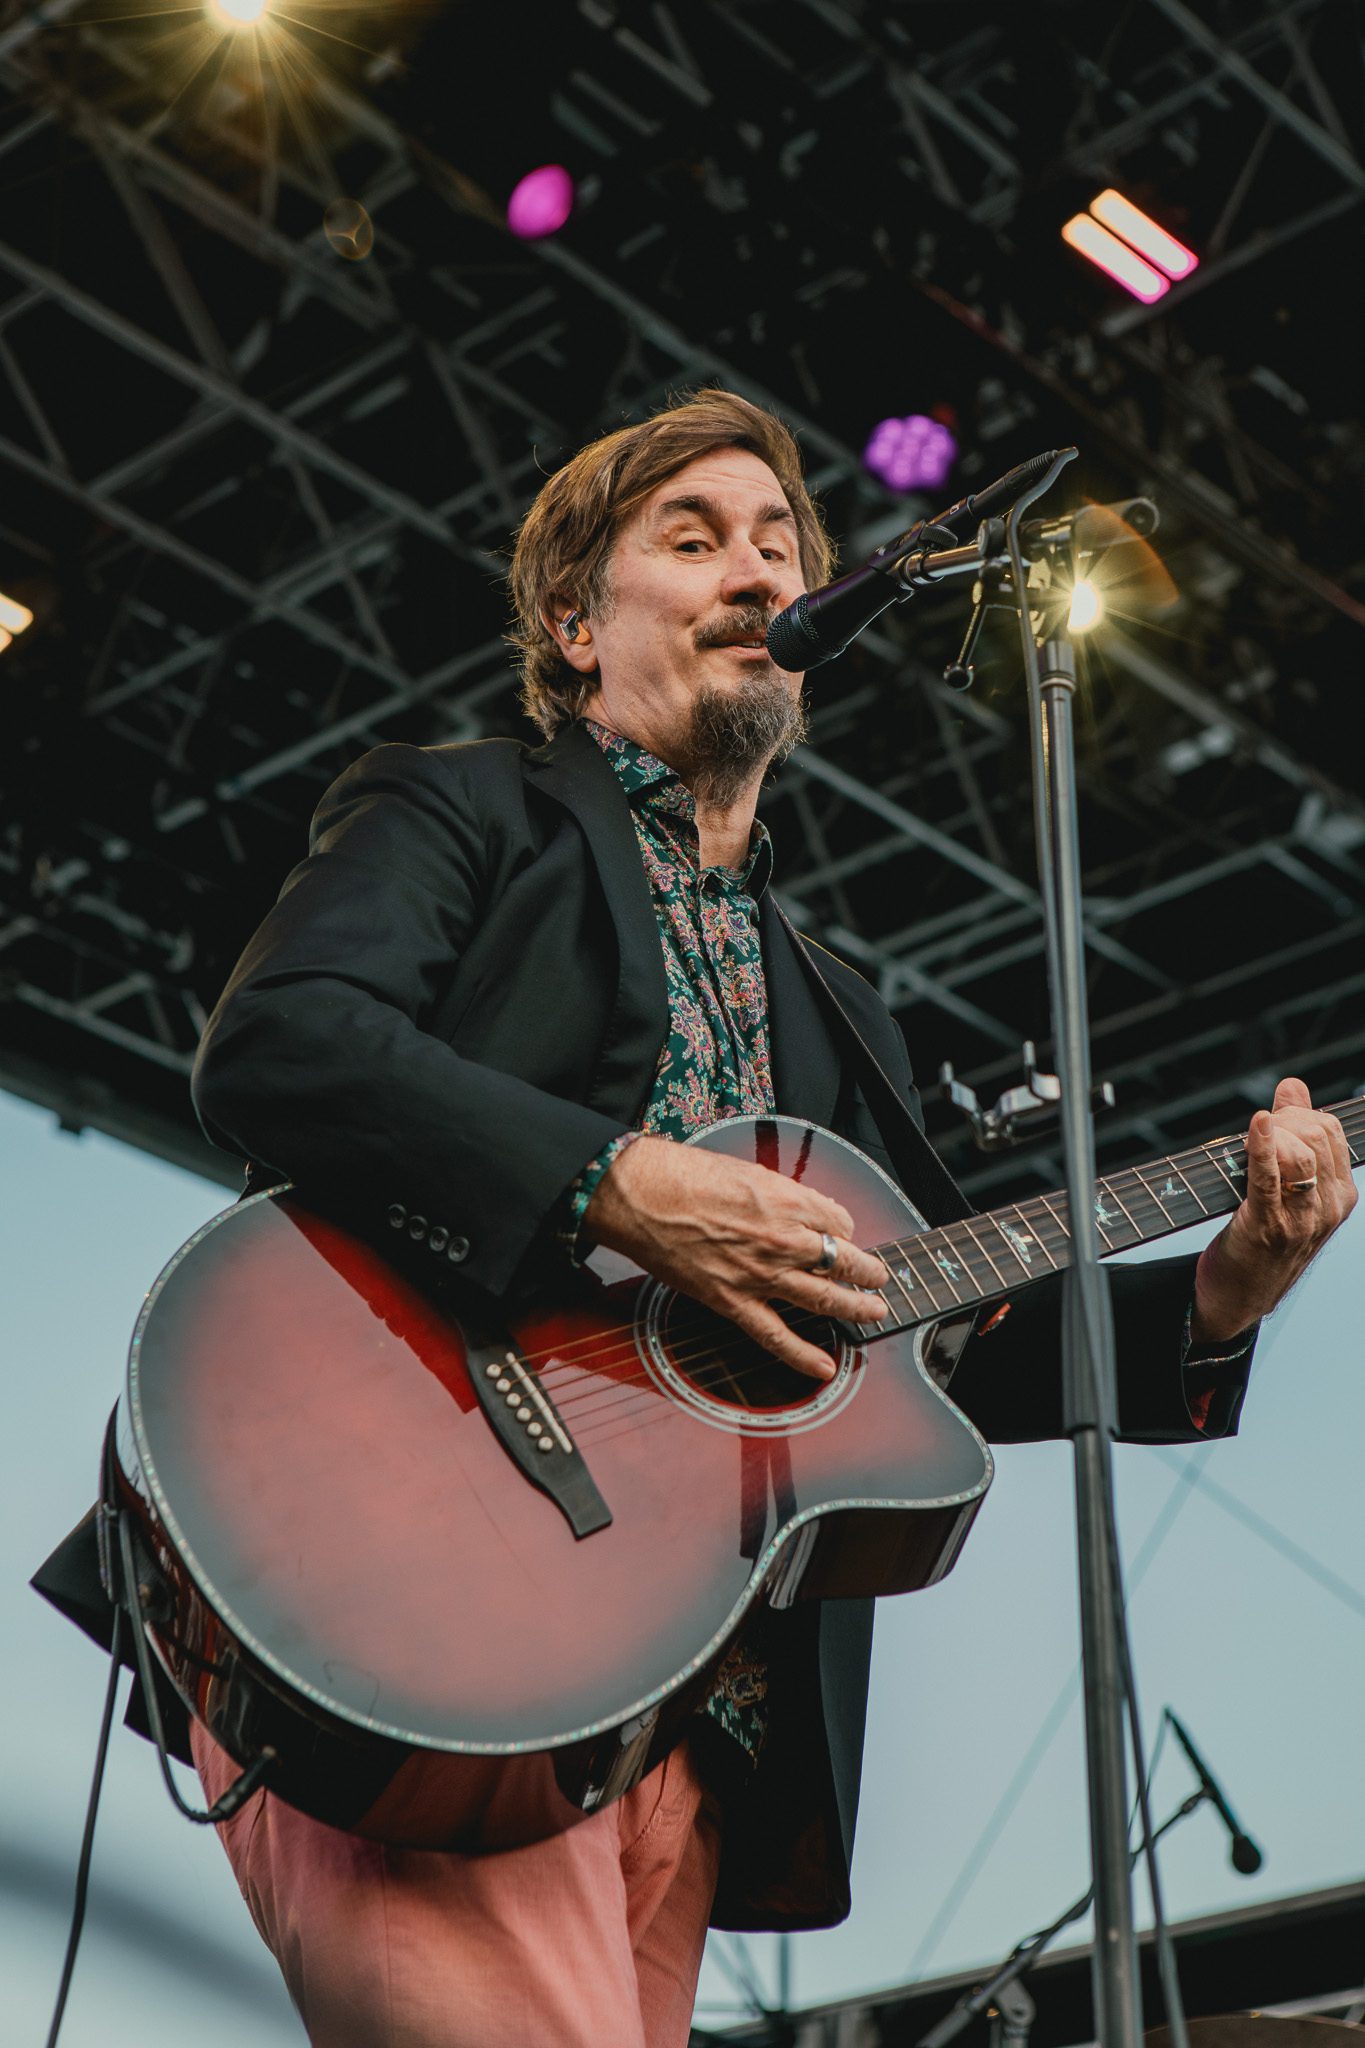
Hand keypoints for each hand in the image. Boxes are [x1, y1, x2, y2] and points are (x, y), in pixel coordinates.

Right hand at [583, 1134, 889, 1378]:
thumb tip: (801, 1212)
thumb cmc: (685, 1175)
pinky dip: (803, 1355)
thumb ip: (781, 1195)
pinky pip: (775, 1336)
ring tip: (875, 1311)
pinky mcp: (732, 1301)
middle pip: (844, 1261)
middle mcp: (783, 1239)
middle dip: (869, 1271)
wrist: (640, 1196)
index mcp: (787, 1200)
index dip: (843, 1229)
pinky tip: (826, 1368)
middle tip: (880, 1277)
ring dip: (856, 1307)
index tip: (840, 1234)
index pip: (838, 1221)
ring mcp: (760, 1274)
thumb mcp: (747, 1170)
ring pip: (824, 1298)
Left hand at [1191, 1077, 1356, 1344]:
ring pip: (1298, 1152)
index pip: (1330, 1131)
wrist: (1239, 1297)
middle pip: (1316, 1135)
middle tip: (1254, 1135)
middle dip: (1281, 1121)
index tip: (1268, 1123)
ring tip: (1247, 1144)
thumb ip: (1294, 1136)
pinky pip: (1268, 1177)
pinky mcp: (1267, 1226)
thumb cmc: (1262, 1238)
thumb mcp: (1289, 1188)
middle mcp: (1329, 1206)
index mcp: (1341, 1195)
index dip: (1295, 1115)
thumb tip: (1292, 1086)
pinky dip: (1260, 1146)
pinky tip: (1255, 1125)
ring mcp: (1302, 1219)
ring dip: (1268, 1135)